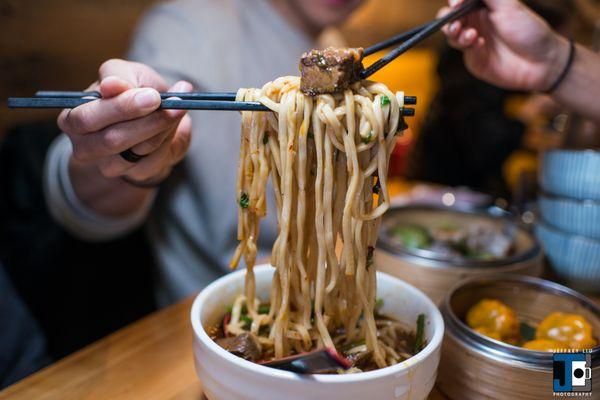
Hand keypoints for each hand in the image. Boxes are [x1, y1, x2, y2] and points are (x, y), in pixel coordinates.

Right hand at [58, 59, 192, 185]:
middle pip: (111, 140)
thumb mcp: (125, 73)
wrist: (154, 115)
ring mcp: (109, 165)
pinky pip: (155, 160)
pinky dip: (169, 140)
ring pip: (137, 151)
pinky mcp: (135, 174)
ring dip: (162, 128)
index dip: (121, 107)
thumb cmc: (133, 90)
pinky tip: (174, 125)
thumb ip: (118, 76)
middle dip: (145, 121)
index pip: (88, 118)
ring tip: (177, 108)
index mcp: (73, 118)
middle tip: (169, 104)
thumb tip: (110, 85)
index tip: (152, 96)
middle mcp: (85, 147)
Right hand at [439, 0, 569, 90]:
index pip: (460, 1)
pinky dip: (468, 46)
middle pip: (450, 18)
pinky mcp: (474, 59)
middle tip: (456, 24)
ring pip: (452, 35)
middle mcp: (477, 22)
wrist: (541, 63)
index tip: (457, 3)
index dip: (455, 1)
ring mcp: (474, 41)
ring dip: (456, 33)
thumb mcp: (510, 6)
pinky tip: (480, 44)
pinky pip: (462, 51)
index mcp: (484, 7)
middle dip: (448, 19)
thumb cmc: (530, 31)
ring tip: (471, 35)